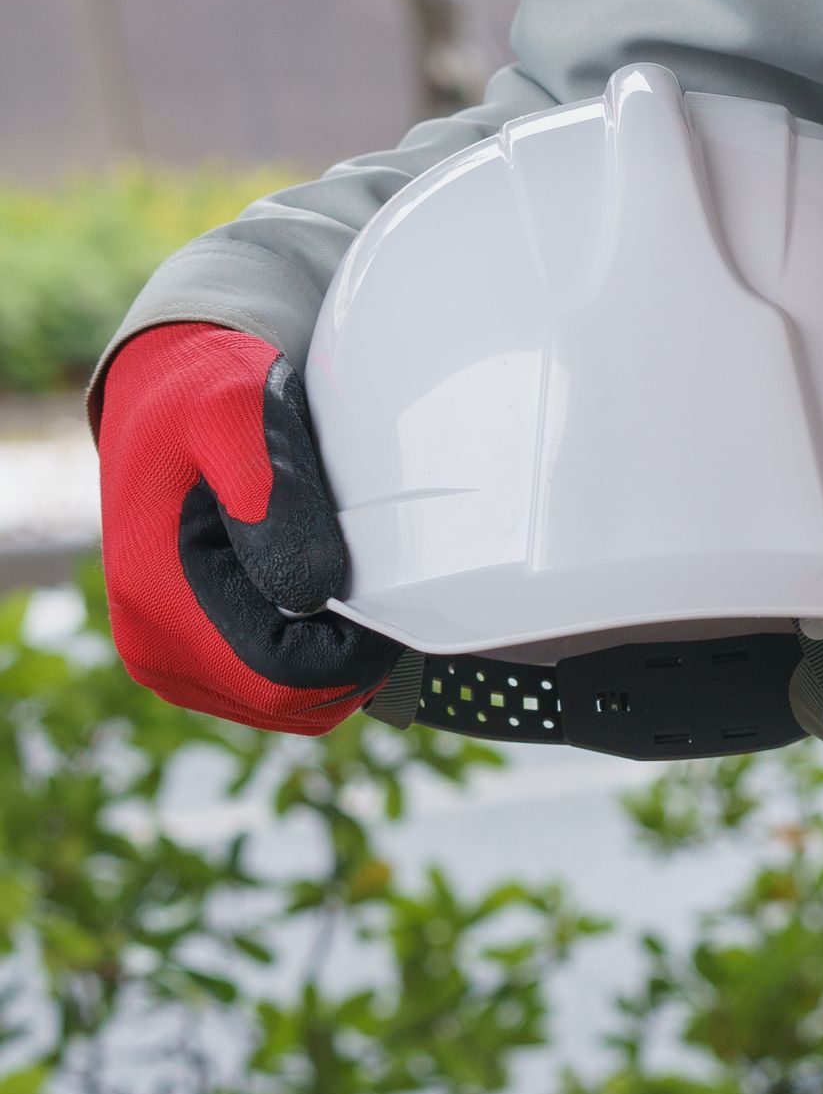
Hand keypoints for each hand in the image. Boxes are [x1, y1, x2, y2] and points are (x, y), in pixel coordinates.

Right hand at [99, 323, 393, 731]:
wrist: (165, 388)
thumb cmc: (202, 392)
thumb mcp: (238, 415)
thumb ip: (275, 497)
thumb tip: (314, 589)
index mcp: (159, 603)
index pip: (284, 680)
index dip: (357, 655)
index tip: (394, 597)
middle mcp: (156, 648)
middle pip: (291, 705)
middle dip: (352, 660)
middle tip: (384, 585)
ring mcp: (171, 658)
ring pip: (289, 704)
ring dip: (336, 659)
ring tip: (351, 582)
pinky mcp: (192, 654)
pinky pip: (274, 688)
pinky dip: (315, 655)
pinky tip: (328, 595)